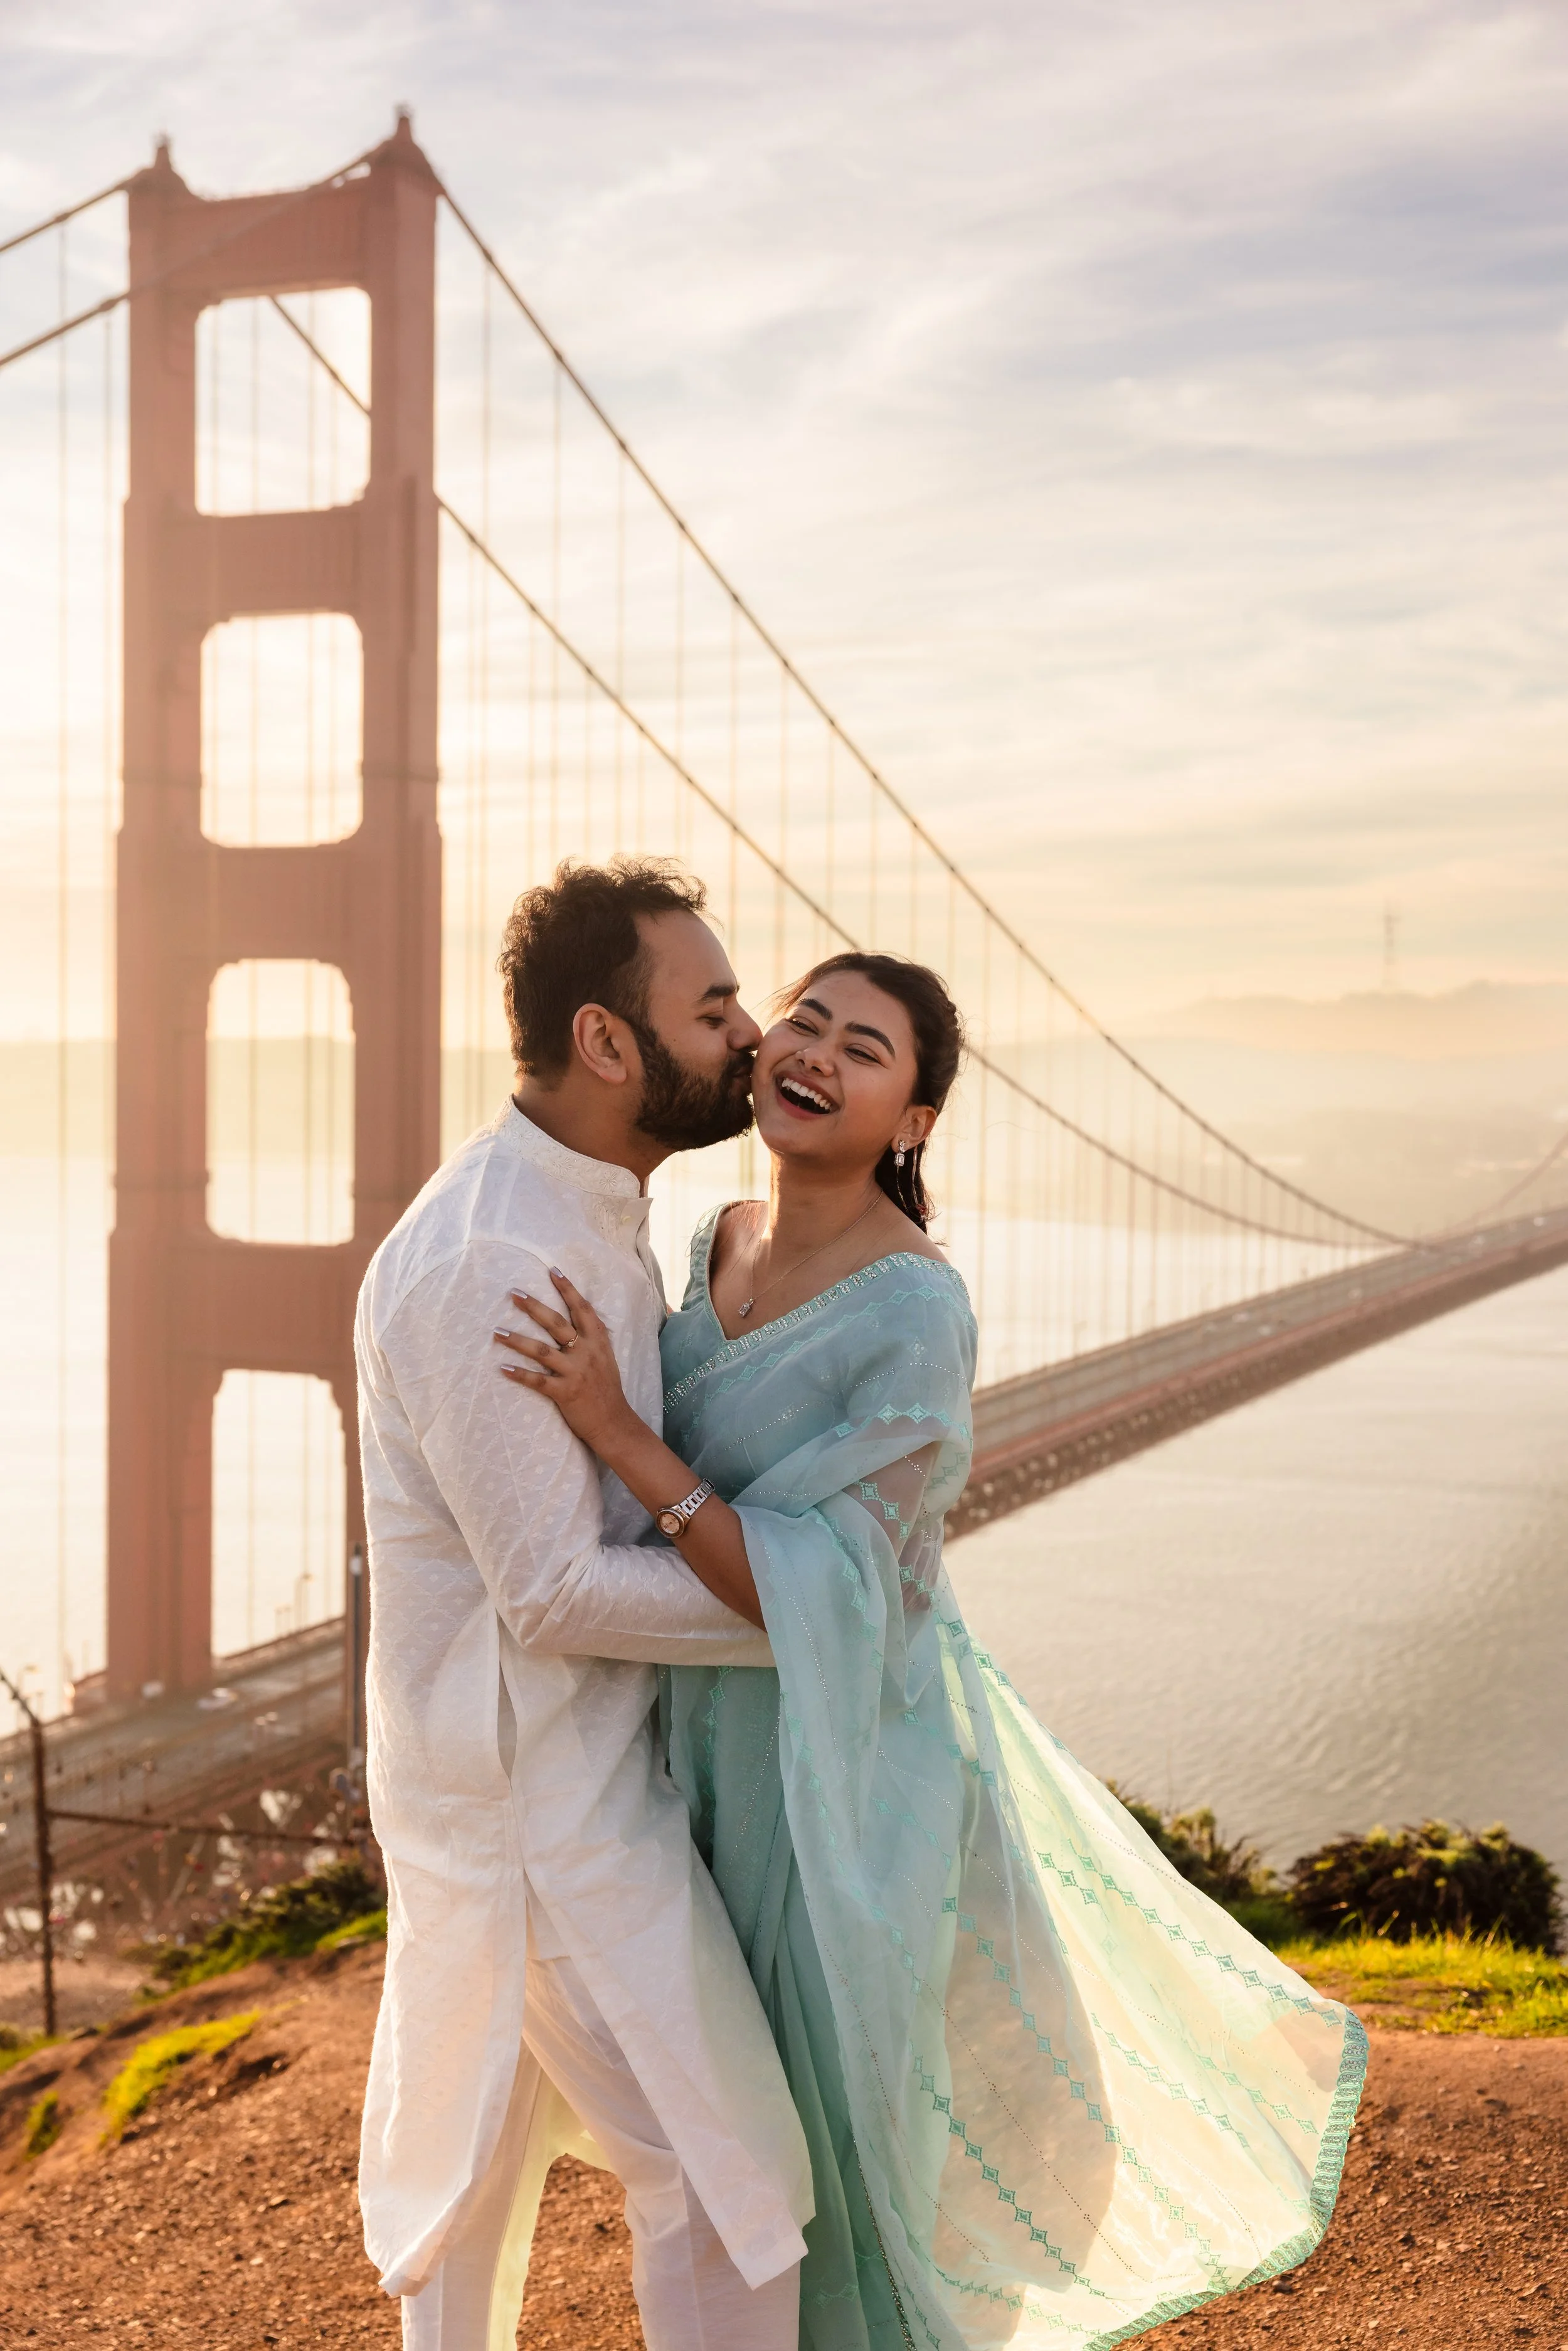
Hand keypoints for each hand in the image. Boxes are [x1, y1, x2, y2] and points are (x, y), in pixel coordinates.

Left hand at [493, 1270, 637, 1456]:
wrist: (614, 1422)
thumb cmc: (606, 1389)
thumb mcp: (606, 1357)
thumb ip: (592, 1338)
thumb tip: (577, 1317)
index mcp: (598, 1341)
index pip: (582, 1309)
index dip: (568, 1289)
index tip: (553, 1271)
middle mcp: (586, 1353)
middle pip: (556, 1324)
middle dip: (534, 1307)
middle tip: (514, 1294)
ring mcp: (575, 1372)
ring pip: (542, 1351)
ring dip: (517, 1340)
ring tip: (496, 1332)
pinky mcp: (564, 1393)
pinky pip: (537, 1381)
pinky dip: (519, 1374)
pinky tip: (502, 1368)